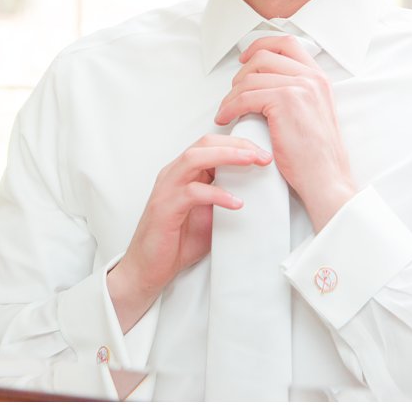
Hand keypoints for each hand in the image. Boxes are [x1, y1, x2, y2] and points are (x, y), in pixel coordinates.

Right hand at [105, 134, 270, 330]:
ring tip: (251, 162)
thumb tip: (255, 191)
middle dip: (236, 145)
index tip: (263, 153)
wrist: (149, 267)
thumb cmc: (177, 241)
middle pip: (204, 144)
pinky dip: (217, 194)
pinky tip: (236, 203)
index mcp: (183, 173)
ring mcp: (167, 188)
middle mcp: (173, 174)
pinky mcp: (165, 206)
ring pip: (195, 158)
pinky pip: (193, 192)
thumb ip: (222, 197)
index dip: (238, 144)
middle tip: (262, 155)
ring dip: (226, 157)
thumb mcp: (208, 214)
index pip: (210, 145)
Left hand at [214, 34, 357, 229]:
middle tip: (233, 92)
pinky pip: (244, 97)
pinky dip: (229, 107)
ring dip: (231, 95)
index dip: (261, 45)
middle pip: (263, 56)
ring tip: (226, 110)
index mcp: (319, 78)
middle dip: (242, 73)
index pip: (287, 44)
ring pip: (250, 78)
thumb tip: (263, 80)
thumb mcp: (313, 111)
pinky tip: (225, 118)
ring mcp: (299, 87)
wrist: (326, 178)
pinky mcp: (284, 101)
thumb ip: (296, 91)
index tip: (245, 59)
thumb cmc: (315, 154)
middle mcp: (312, 77)